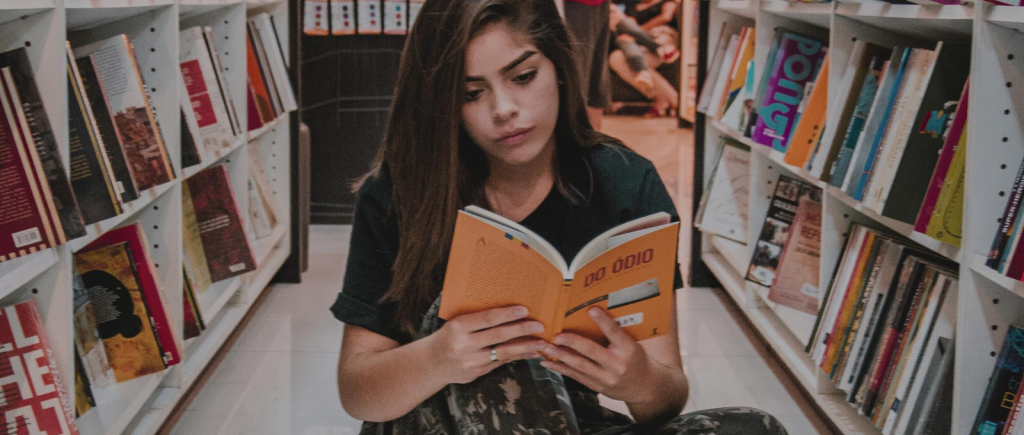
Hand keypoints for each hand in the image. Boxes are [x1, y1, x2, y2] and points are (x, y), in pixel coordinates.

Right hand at [429, 306, 548, 383]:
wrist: (431, 363)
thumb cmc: (448, 337)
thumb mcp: (456, 323)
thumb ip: (477, 319)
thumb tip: (508, 311)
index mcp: (459, 327)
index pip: (487, 318)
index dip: (507, 314)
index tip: (525, 310)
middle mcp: (465, 345)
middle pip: (499, 336)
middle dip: (522, 330)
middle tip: (540, 325)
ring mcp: (471, 361)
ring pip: (503, 353)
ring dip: (525, 347)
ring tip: (542, 343)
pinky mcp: (477, 373)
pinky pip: (501, 363)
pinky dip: (518, 357)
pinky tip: (531, 353)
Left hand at [540, 307, 654, 402]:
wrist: (645, 387)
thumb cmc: (636, 359)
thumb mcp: (633, 343)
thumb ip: (618, 331)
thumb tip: (596, 311)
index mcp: (628, 349)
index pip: (615, 333)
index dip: (603, 321)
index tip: (591, 309)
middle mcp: (616, 365)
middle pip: (592, 351)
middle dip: (572, 343)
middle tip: (557, 335)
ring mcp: (606, 378)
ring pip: (580, 366)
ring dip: (560, 356)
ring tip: (545, 347)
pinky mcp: (597, 387)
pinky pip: (576, 377)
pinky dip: (560, 369)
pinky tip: (547, 362)